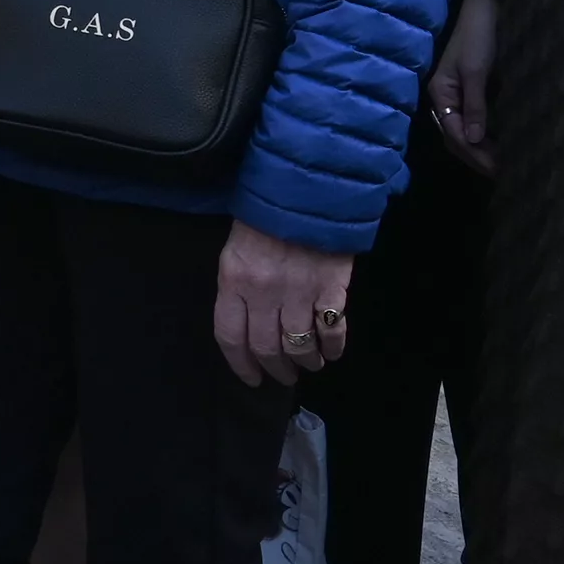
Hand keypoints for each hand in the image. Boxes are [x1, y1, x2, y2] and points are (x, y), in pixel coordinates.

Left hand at [214, 221, 354, 384]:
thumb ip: (238, 285)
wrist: (306, 186)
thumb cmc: (266, 214)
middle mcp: (263, 292)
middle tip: (284, 376)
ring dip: (304, 362)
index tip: (252, 378)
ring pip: (299, 345)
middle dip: (275, 369)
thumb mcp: (237, 247)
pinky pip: (332, 329)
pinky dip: (332, 347)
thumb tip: (246, 322)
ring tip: (308, 364)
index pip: (230, 336)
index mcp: (234, 280)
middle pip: (265, 347)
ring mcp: (299, 291)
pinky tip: (331, 352)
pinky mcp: (331, 287)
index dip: (241, 364)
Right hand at [426, 0, 498, 176]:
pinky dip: (480, 133)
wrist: (478, 5)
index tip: (497, 169)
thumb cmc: (475, 34)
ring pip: (461, 129)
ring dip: (477, 148)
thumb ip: (475, 105)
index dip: (476, 154)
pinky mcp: (466, 88)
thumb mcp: (476, 70)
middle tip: (500, 172)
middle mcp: (443, 97)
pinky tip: (494, 140)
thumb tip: (476, 140)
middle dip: (475, 156)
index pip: (455, 134)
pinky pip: (470, 118)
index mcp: (440, 93)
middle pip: (454, 136)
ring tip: (498, 162)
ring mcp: (453, 93)